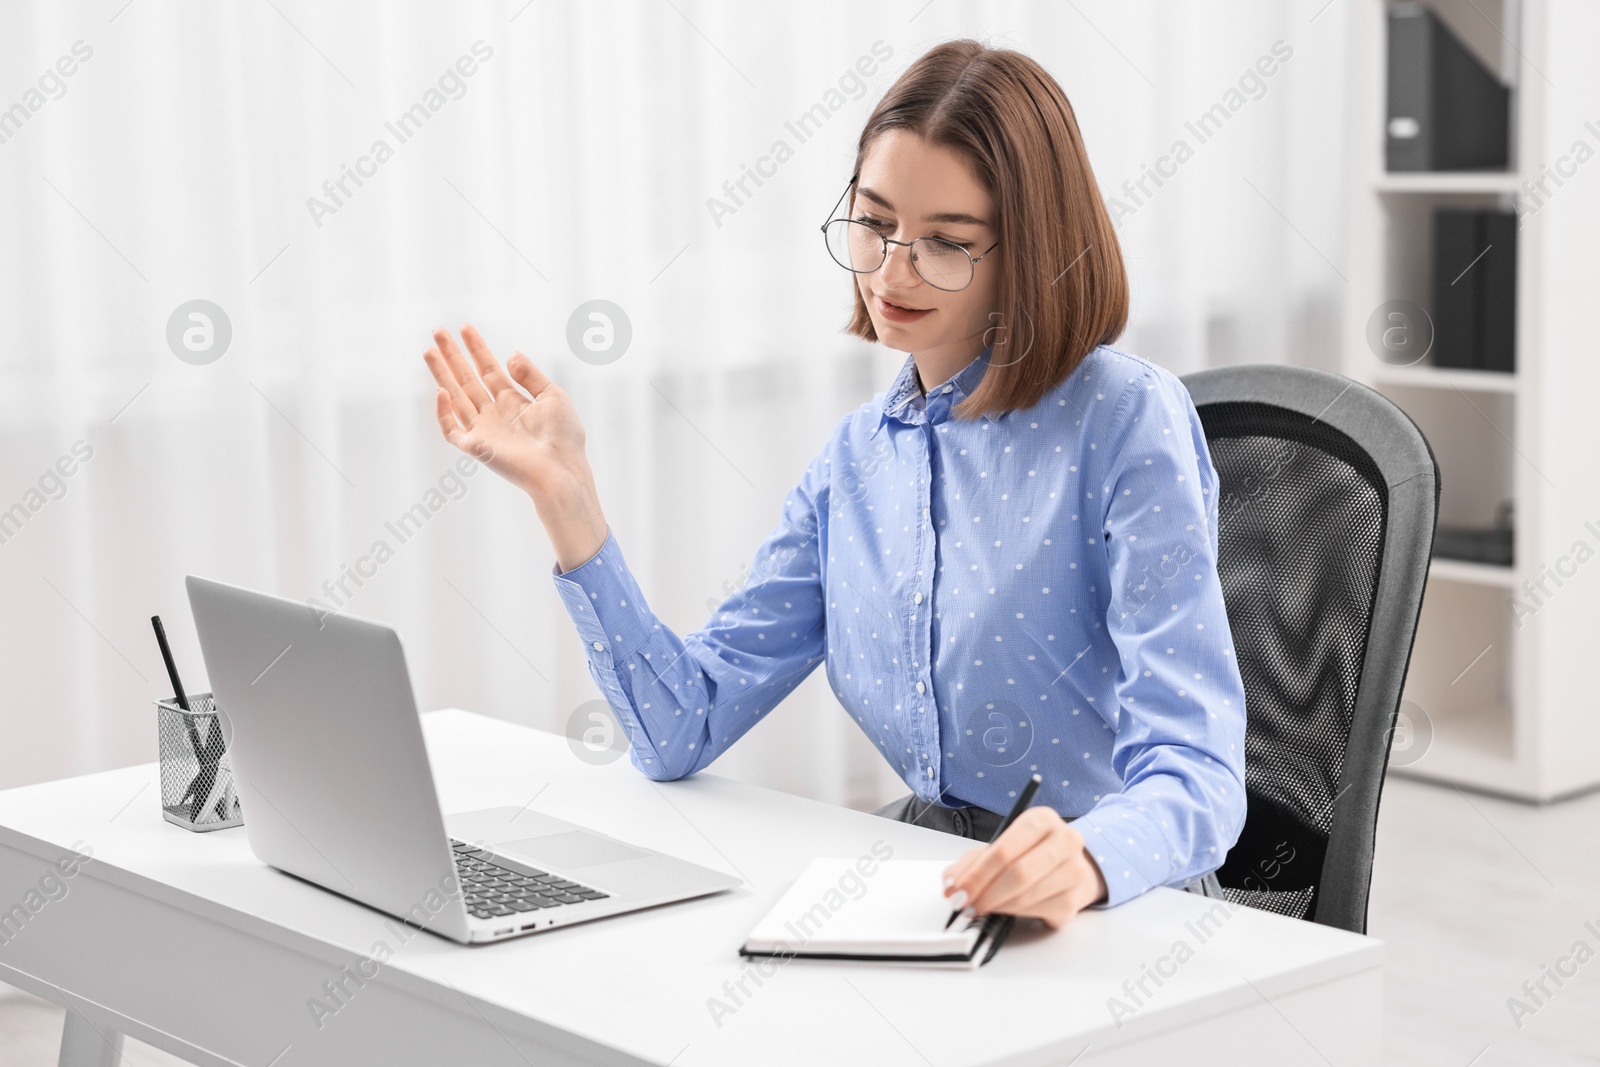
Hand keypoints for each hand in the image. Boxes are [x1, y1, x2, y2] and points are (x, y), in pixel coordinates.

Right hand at [423, 325, 607, 570]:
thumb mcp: (553, 396)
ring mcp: (484, 430)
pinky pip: (452, 430)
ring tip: (429, 351)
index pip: (489, 370)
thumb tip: (510, 355)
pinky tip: (442, 391)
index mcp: (513, 402)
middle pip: (467, 380)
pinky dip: (444, 413)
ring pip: (455, 398)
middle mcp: (495, 414)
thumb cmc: (564, 437)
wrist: (562, 468)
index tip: (465, 328)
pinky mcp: (477, 448)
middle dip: (452, 356)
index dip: (477, 349)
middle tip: (438, 332)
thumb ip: (530, 375)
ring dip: (441, 375)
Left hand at [941, 806, 1108, 929]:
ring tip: (980, 907)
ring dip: (997, 906)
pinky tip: (1005, 909)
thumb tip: (950, 884)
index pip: (1004, 850)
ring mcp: (1075, 870)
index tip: (957, 892)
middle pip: (1018, 874)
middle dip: (985, 894)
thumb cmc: (1030, 854)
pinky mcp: (1075, 899)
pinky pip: (1038, 912)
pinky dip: (1015, 914)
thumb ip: (971, 863)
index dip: (977, 875)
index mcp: (1042, 820)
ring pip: (1026, 896)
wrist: (1069, 867)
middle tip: (965, 905)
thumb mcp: (1000, 847)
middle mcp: (1065, 841)